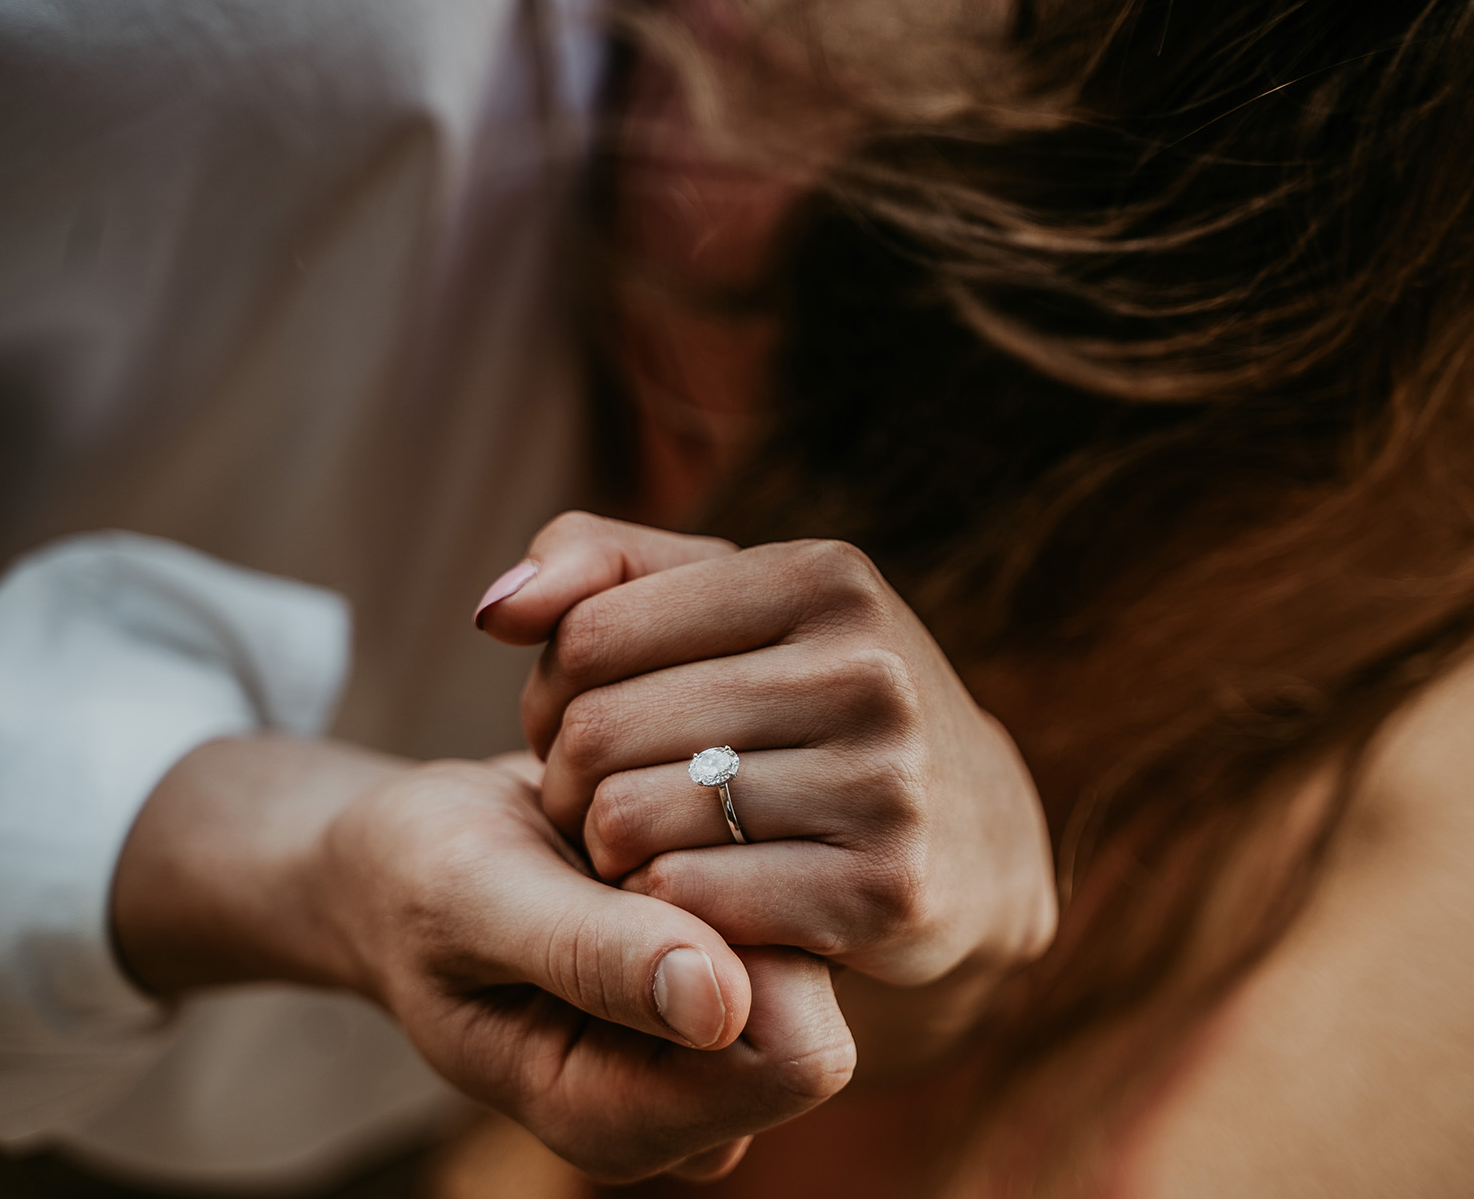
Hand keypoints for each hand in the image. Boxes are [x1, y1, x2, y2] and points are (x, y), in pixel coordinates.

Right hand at [112, 737, 854, 1182]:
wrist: (407, 856)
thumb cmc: (420, 876)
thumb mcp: (474, 898)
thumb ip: (590, 954)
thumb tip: (723, 1006)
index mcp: (617, 1123)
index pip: (792, 1057)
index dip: (743, 946)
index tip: (642, 874)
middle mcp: (688, 1111)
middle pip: (822, 1008)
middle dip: (745, 910)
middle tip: (627, 859)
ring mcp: (719, 1054)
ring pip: (821, 952)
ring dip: (742, 877)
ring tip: (629, 855)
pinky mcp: (741, 988)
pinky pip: (802, 916)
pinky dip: (744, 862)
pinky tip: (654, 847)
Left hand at [479, 513, 1058, 1035]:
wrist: (978, 835)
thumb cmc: (820, 704)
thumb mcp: (741, 604)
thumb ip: (607, 566)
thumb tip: (494, 613)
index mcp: (827, 577)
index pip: (591, 630)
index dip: (550, 687)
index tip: (577, 722)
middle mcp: (868, 669)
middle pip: (600, 728)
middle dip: (566, 774)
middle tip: (591, 798)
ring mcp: (886, 782)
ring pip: (631, 818)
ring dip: (601, 848)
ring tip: (627, 845)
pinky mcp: (885, 891)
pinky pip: (685, 900)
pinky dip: (653, 906)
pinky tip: (677, 896)